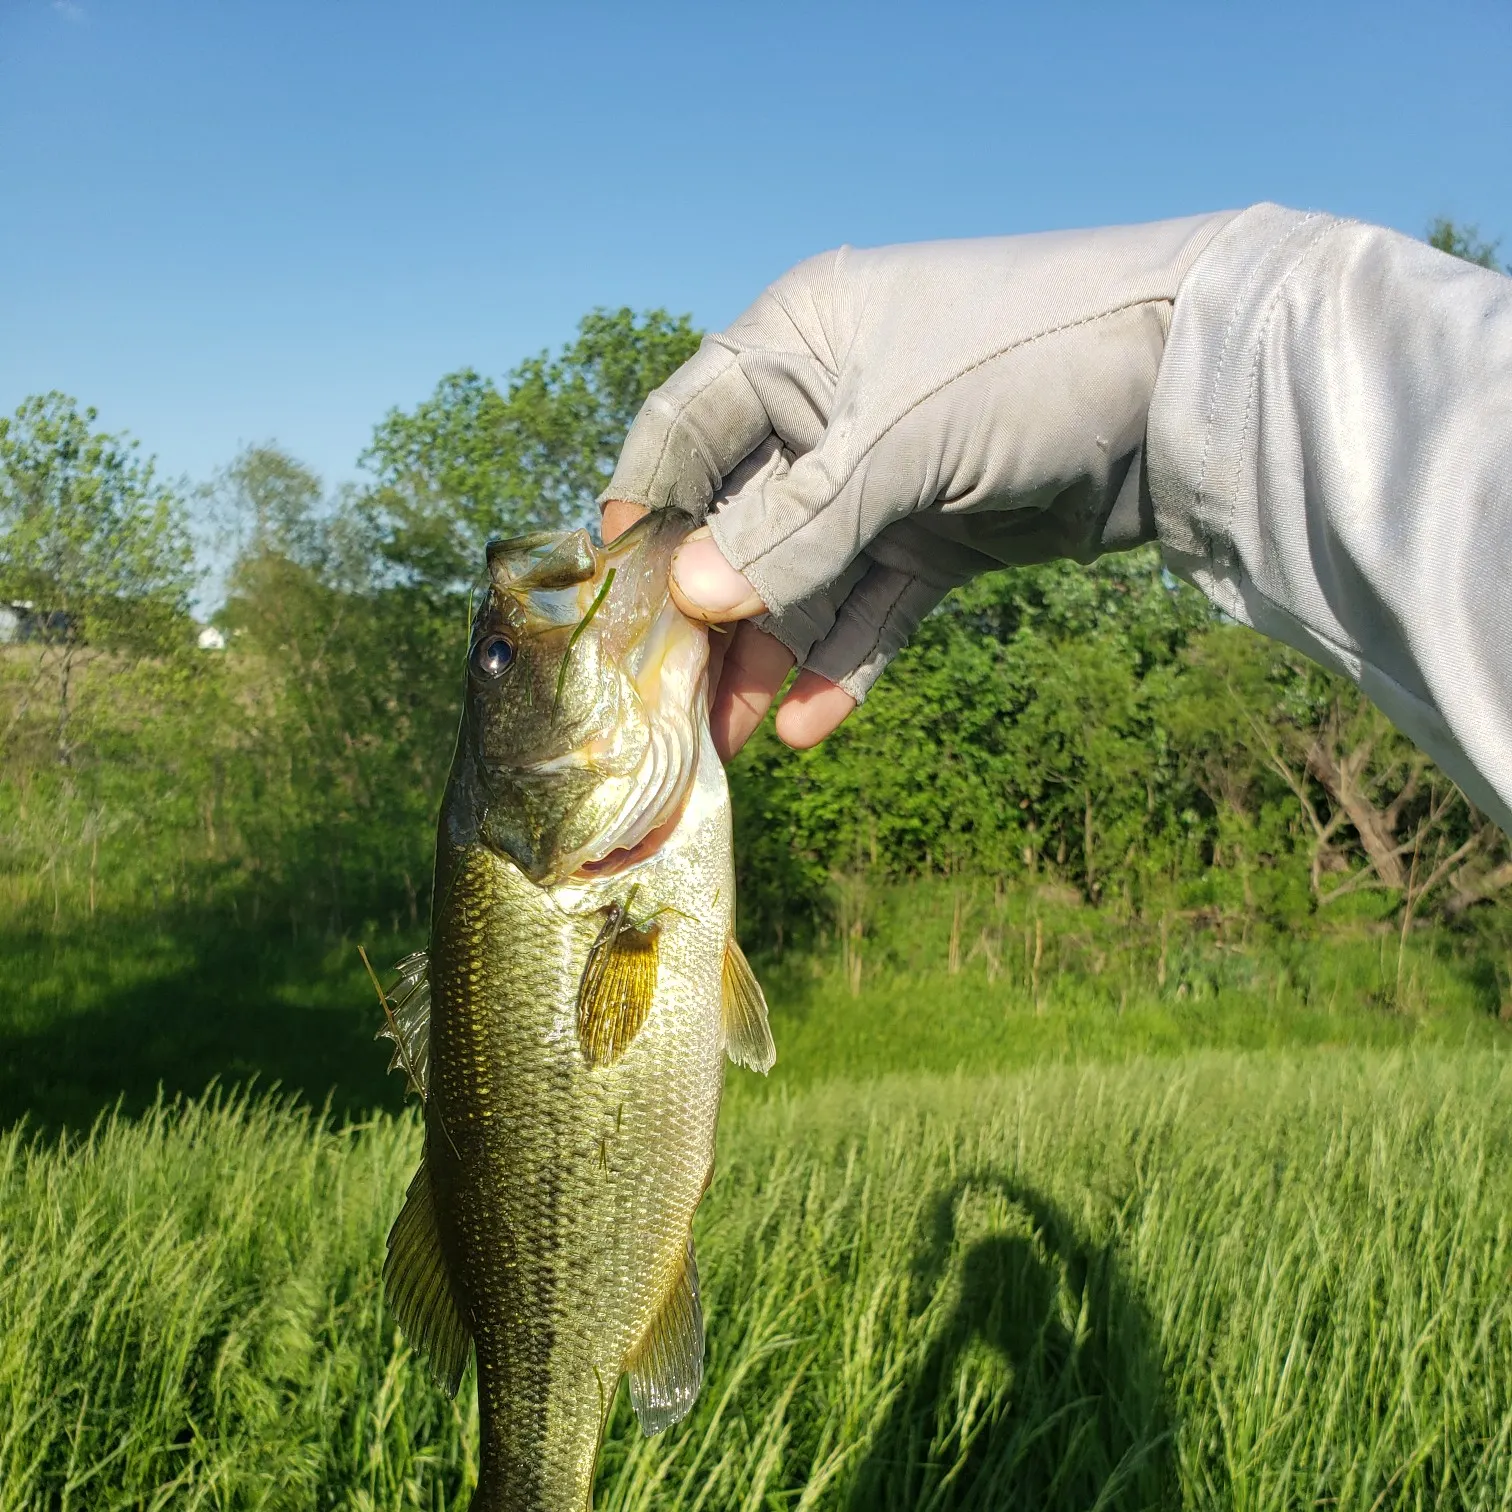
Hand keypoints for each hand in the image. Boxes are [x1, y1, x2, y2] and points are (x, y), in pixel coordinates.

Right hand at [604, 208, 1237, 755]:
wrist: (1193, 386)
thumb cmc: (1029, 363)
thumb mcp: (899, 442)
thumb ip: (796, 528)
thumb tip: (694, 602)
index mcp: (794, 343)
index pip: (683, 431)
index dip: (645, 516)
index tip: (615, 607)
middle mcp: (827, 409)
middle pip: (738, 522)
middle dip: (708, 615)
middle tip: (671, 704)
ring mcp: (886, 479)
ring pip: (804, 578)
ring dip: (771, 655)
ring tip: (733, 740)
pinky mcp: (939, 537)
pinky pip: (873, 608)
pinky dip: (844, 662)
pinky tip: (810, 725)